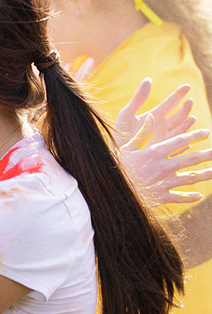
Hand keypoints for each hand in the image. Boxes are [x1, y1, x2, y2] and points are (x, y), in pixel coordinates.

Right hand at [114, 80, 211, 203]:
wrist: (111, 191)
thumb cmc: (117, 167)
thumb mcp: (127, 148)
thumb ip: (142, 134)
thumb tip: (151, 116)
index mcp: (154, 153)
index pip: (179, 141)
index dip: (194, 136)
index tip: (206, 132)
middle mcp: (163, 167)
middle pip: (191, 159)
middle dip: (207, 154)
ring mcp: (164, 182)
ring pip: (191, 178)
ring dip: (206, 174)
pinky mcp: (162, 196)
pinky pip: (179, 197)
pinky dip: (190, 197)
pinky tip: (199, 196)